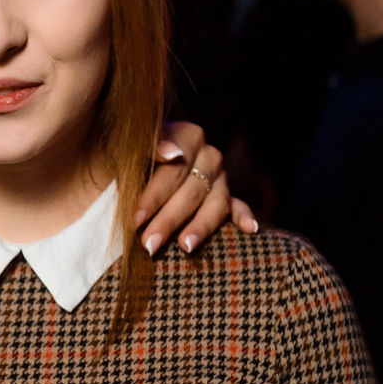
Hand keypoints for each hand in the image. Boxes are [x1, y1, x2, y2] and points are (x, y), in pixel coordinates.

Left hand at [135, 122, 256, 256]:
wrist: (141, 161)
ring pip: (216, 203)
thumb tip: (172, 154)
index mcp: (189, 137)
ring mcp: (221, 178)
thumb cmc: (132, 155)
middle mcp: (209, 155)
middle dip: (169, 219)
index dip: (154, 195)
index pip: (175, 168)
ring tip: (186, 247)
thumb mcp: (133, 146)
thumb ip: (150, 146)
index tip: (137, 219)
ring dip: (200, 227)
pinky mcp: (228, 197)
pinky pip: (238, 207)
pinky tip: (251, 229)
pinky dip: (244, 217)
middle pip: (192, 190)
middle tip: (149, 244)